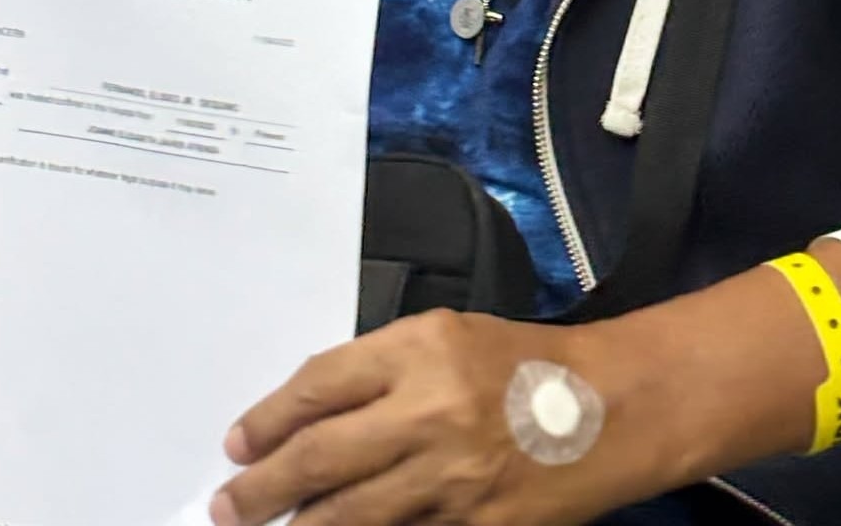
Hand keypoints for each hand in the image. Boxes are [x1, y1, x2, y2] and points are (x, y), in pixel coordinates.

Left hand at [210, 312, 662, 525]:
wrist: (614, 406)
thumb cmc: (523, 362)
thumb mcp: (446, 334)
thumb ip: (379, 366)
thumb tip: (308, 413)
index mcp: (420, 349)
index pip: (319, 387)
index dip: (268, 420)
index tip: (237, 444)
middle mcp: (430, 411)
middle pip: (322, 457)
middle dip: (263, 489)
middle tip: (226, 506)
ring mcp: (454, 479)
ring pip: (352, 516)